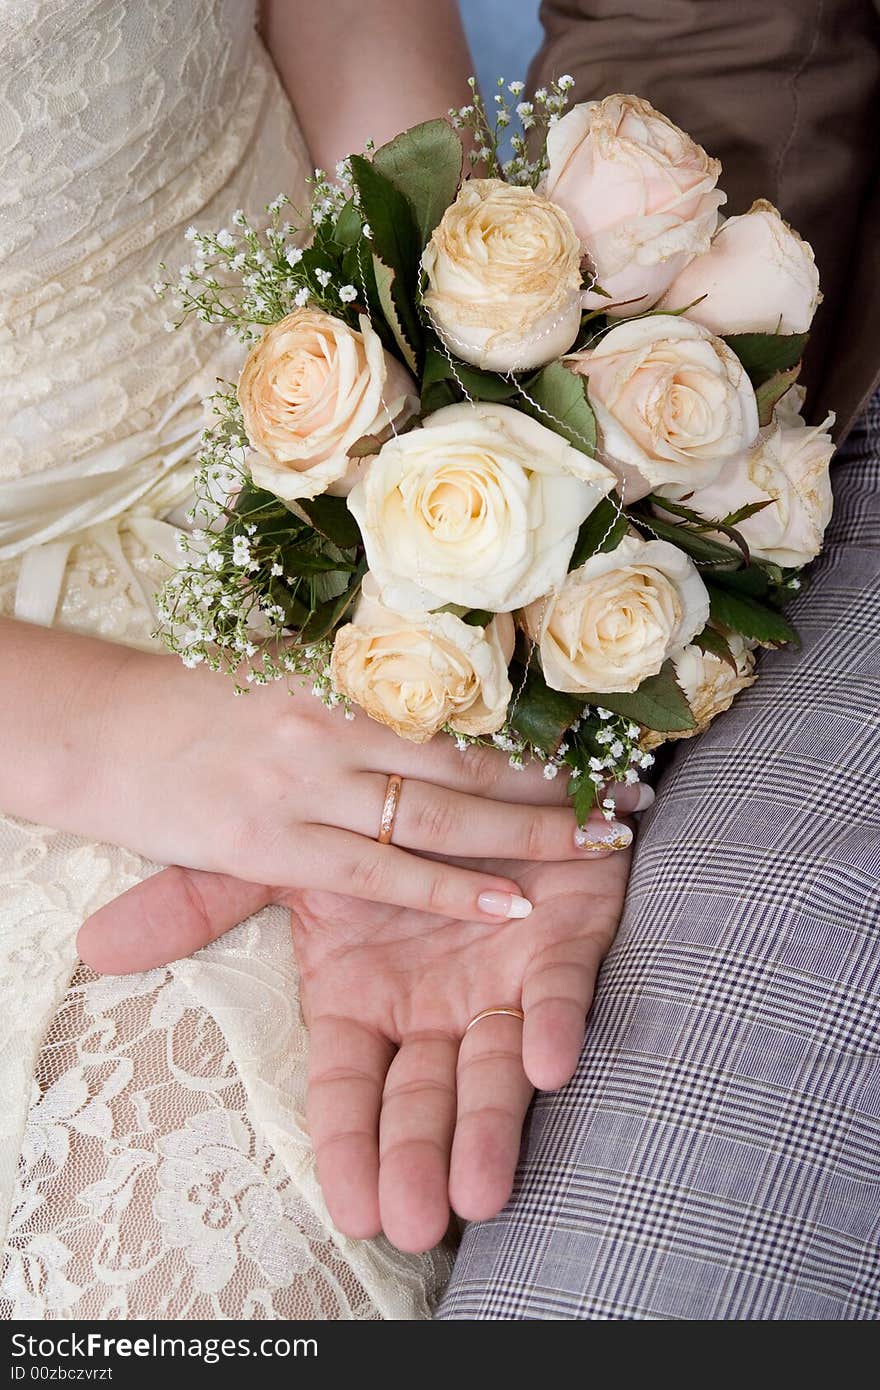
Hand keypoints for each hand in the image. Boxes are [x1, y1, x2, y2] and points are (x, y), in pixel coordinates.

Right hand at [42, 626, 633, 922]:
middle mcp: (335, 725)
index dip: (541, 728)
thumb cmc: (189, 704)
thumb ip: (350, 687)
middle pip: (471, 759)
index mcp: (340, 680)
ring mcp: (305, 784)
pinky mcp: (272, 843)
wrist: (93, 727)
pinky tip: (513, 903)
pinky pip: (380, 870)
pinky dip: (450, 890)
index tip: (609, 737)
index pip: (465, 708)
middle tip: (636, 796)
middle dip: (560, 783)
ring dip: (531, 833)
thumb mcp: (275, 676)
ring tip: (605, 845)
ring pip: (442, 812)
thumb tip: (429, 686)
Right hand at [79, 843, 630, 1251]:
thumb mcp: (284, 863)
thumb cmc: (375, 828)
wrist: (471, 773)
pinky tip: (546, 1064)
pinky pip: (557, 992)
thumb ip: (205, 903)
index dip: (349, 1145)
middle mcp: (431, 1006)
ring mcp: (497, 983)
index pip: (348, 1087)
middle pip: (422, 1098)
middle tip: (416, 1222)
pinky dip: (552, 1026)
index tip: (353, 1210)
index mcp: (364, 996)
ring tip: (479, 1192)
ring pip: (492, 1070)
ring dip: (488, 1129)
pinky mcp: (560, 945)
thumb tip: (95, 946)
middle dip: (417, 1158)